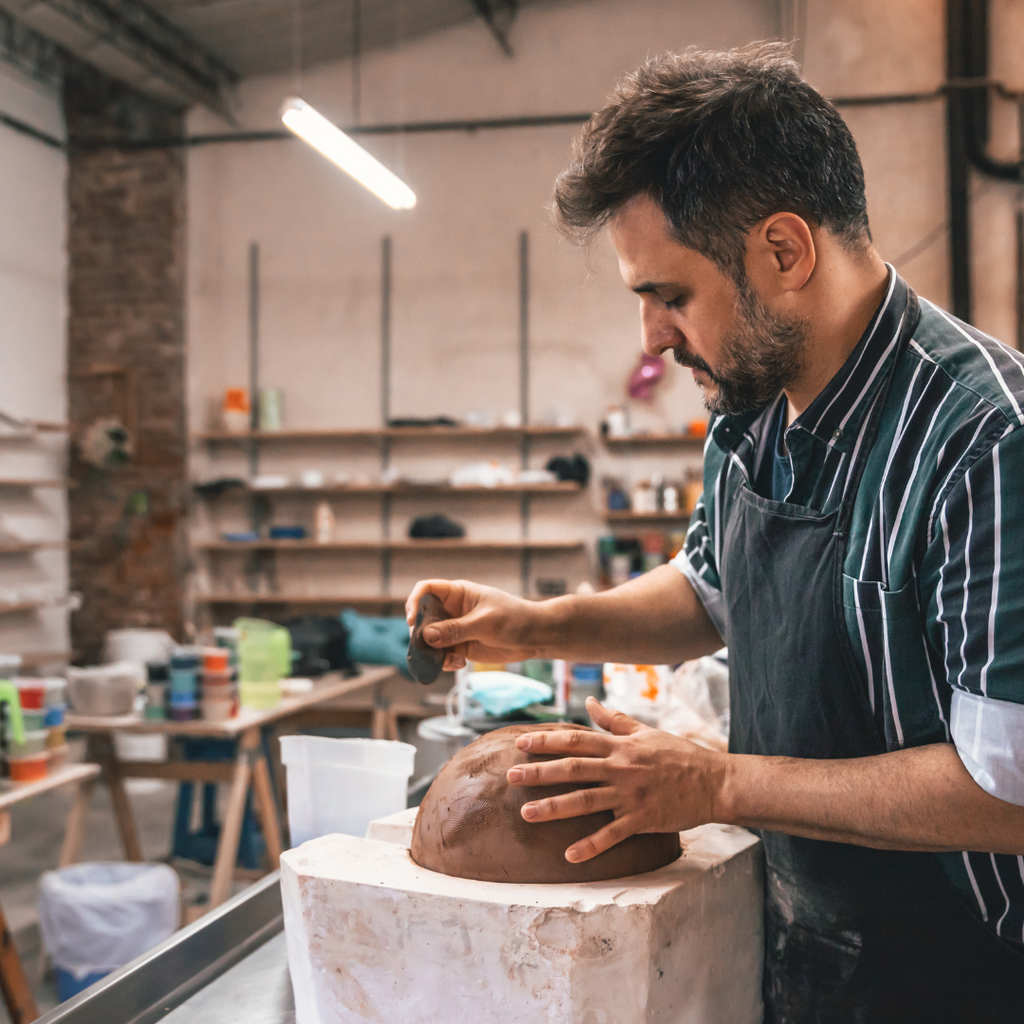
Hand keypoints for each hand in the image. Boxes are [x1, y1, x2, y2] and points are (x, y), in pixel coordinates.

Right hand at [405, 579, 543, 670]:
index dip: (415, 602)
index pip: (426, 590)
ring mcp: (455, 629)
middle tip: (427, 648)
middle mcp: (452, 610)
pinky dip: (444, 662)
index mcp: (457, 593)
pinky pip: (442, 655)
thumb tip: (427, 636)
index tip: (413, 621)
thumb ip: (456, 629)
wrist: (535, 636)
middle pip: (423, 618)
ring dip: (431, 652)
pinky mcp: (460, 647)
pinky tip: (459, 664)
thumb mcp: (485, 622)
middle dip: (420, 634)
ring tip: (446, 660)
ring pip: (429, 640)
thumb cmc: (515, 619)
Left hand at [505, 697, 725, 862]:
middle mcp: (621, 767)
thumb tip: (589, 703)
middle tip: (511, 776)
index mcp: (620, 746)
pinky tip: (569, 855)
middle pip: (573, 768)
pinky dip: (591, 845)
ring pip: (586, 800)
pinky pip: (613, 834)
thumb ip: (614, 720)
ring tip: (526, 814)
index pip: (576, 740)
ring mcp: (631, 794)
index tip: (521, 742)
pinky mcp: (643, 819)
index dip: (547, 741)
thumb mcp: (646, 732)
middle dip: (540, 772)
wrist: (715, 782)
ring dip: (554, 807)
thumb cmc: (679, 755)